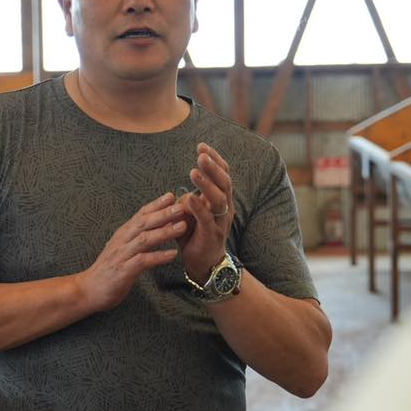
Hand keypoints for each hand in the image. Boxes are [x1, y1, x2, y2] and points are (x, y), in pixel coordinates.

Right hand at [77, 192, 186, 312]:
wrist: (88, 290)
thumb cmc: (108, 270)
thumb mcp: (122, 250)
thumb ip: (137, 239)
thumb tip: (155, 229)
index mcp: (123, 235)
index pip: (140, 215)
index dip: (156, 204)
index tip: (171, 195)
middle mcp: (122, 241)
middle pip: (144, 223)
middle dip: (164, 213)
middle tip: (182, 206)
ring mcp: (122, 255)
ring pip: (145, 239)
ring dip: (164, 232)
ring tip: (182, 226)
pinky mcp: (124, 271)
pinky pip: (143, 261)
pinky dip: (158, 256)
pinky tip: (172, 254)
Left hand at [176, 142, 233, 281]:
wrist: (203, 263)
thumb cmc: (196, 235)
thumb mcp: (193, 212)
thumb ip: (190, 198)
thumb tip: (184, 183)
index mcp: (222, 199)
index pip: (223, 174)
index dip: (214, 159)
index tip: (201, 146)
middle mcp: (225, 208)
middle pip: (225, 182)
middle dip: (213, 167)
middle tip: (201, 154)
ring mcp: (220, 221)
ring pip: (219, 199)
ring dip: (206, 184)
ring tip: (193, 171)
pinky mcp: (212, 235)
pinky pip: (207, 219)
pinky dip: (198, 208)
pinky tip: (188, 197)